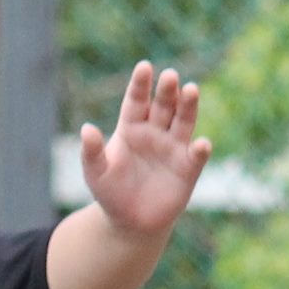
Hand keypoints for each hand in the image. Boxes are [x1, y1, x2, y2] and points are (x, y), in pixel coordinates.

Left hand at [79, 62, 211, 239]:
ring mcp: (174, 148)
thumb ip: (92, 152)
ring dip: (188, 106)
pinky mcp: (188, 168)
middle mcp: (155, 132)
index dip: (140, 85)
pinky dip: (200, 149)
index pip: (137, 101)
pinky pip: (196, 156)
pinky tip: (201, 144)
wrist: (130, 222)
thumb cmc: (111, 192)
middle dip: (167, 91)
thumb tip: (86, 129)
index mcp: (131, 127)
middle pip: (164, 105)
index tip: (144, 67)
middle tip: (170, 76)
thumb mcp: (96, 173)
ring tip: (191, 90)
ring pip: (183, 121)